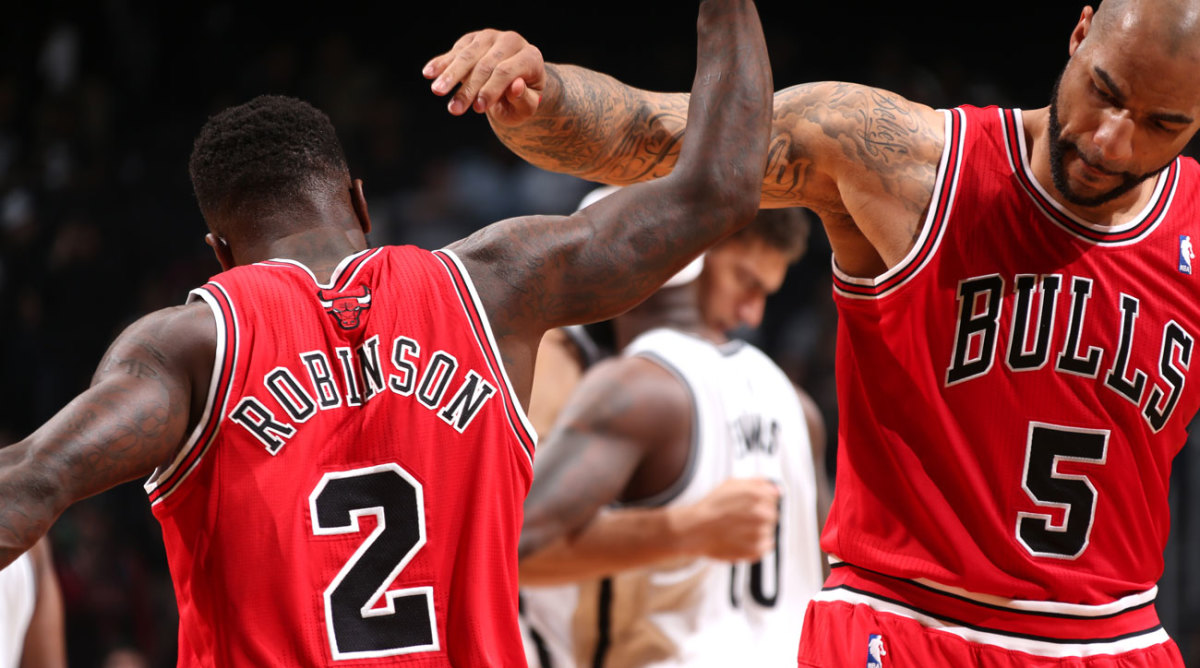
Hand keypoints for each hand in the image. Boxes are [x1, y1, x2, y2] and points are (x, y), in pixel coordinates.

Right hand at [423, 29, 543, 124]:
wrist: (515, 83)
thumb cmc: (522, 99)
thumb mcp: (527, 106)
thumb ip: (524, 99)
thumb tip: (516, 87)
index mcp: (530, 57)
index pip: (505, 71)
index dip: (491, 90)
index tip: (477, 109)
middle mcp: (511, 41)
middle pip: (485, 64)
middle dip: (468, 88)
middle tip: (454, 109)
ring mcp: (490, 37)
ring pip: (467, 56)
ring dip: (450, 75)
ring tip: (437, 91)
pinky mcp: (473, 39)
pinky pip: (455, 51)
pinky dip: (441, 63)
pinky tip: (428, 73)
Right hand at [670, 477, 779, 561]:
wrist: (695, 530)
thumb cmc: (711, 508)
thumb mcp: (732, 484)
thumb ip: (758, 483)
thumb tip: (777, 489)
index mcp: (759, 495)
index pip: (773, 497)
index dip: (761, 500)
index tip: (749, 504)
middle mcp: (762, 514)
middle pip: (772, 514)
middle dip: (760, 515)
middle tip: (742, 518)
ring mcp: (760, 533)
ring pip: (769, 530)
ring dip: (758, 530)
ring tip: (738, 529)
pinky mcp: (757, 550)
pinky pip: (766, 546)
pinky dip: (757, 544)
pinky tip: (742, 539)